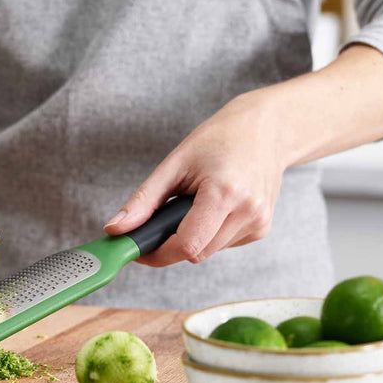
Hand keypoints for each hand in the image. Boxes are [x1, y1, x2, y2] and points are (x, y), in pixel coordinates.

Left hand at [104, 89, 286, 266]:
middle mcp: (247, 211)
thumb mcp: (176, 163)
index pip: (187, 245)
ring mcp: (258, 222)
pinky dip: (210, 232)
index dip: (158, 253)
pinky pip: (223, 244)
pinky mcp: (262, 228)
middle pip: (196, 253)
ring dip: (193, 237)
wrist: (266, 130)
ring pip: (209, 251)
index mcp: (225, 192)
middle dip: (172, 243)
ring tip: (195, 203)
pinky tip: (215, 206)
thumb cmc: (219, 139)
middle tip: (161, 219)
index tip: (138, 249)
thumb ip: (144, 200)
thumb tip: (116, 229)